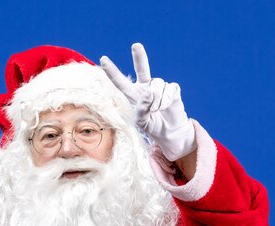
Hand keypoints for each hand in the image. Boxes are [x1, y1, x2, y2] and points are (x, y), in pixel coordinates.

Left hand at [100, 43, 195, 160]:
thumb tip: (148, 92)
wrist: (169, 131)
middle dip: (139, 57)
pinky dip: (167, 100)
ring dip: (157, 101)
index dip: (112, 71)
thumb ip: (142, 109)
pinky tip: (167, 106)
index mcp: (133, 94)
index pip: (120, 81)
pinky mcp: (172, 88)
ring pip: (157, 85)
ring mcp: (159, 86)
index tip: (103, 59)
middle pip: (142, 68)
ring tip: (158, 110)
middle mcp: (145, 87)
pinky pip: (169, 89)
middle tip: (135, 45)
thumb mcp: (142, 122)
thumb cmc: (152, 126)